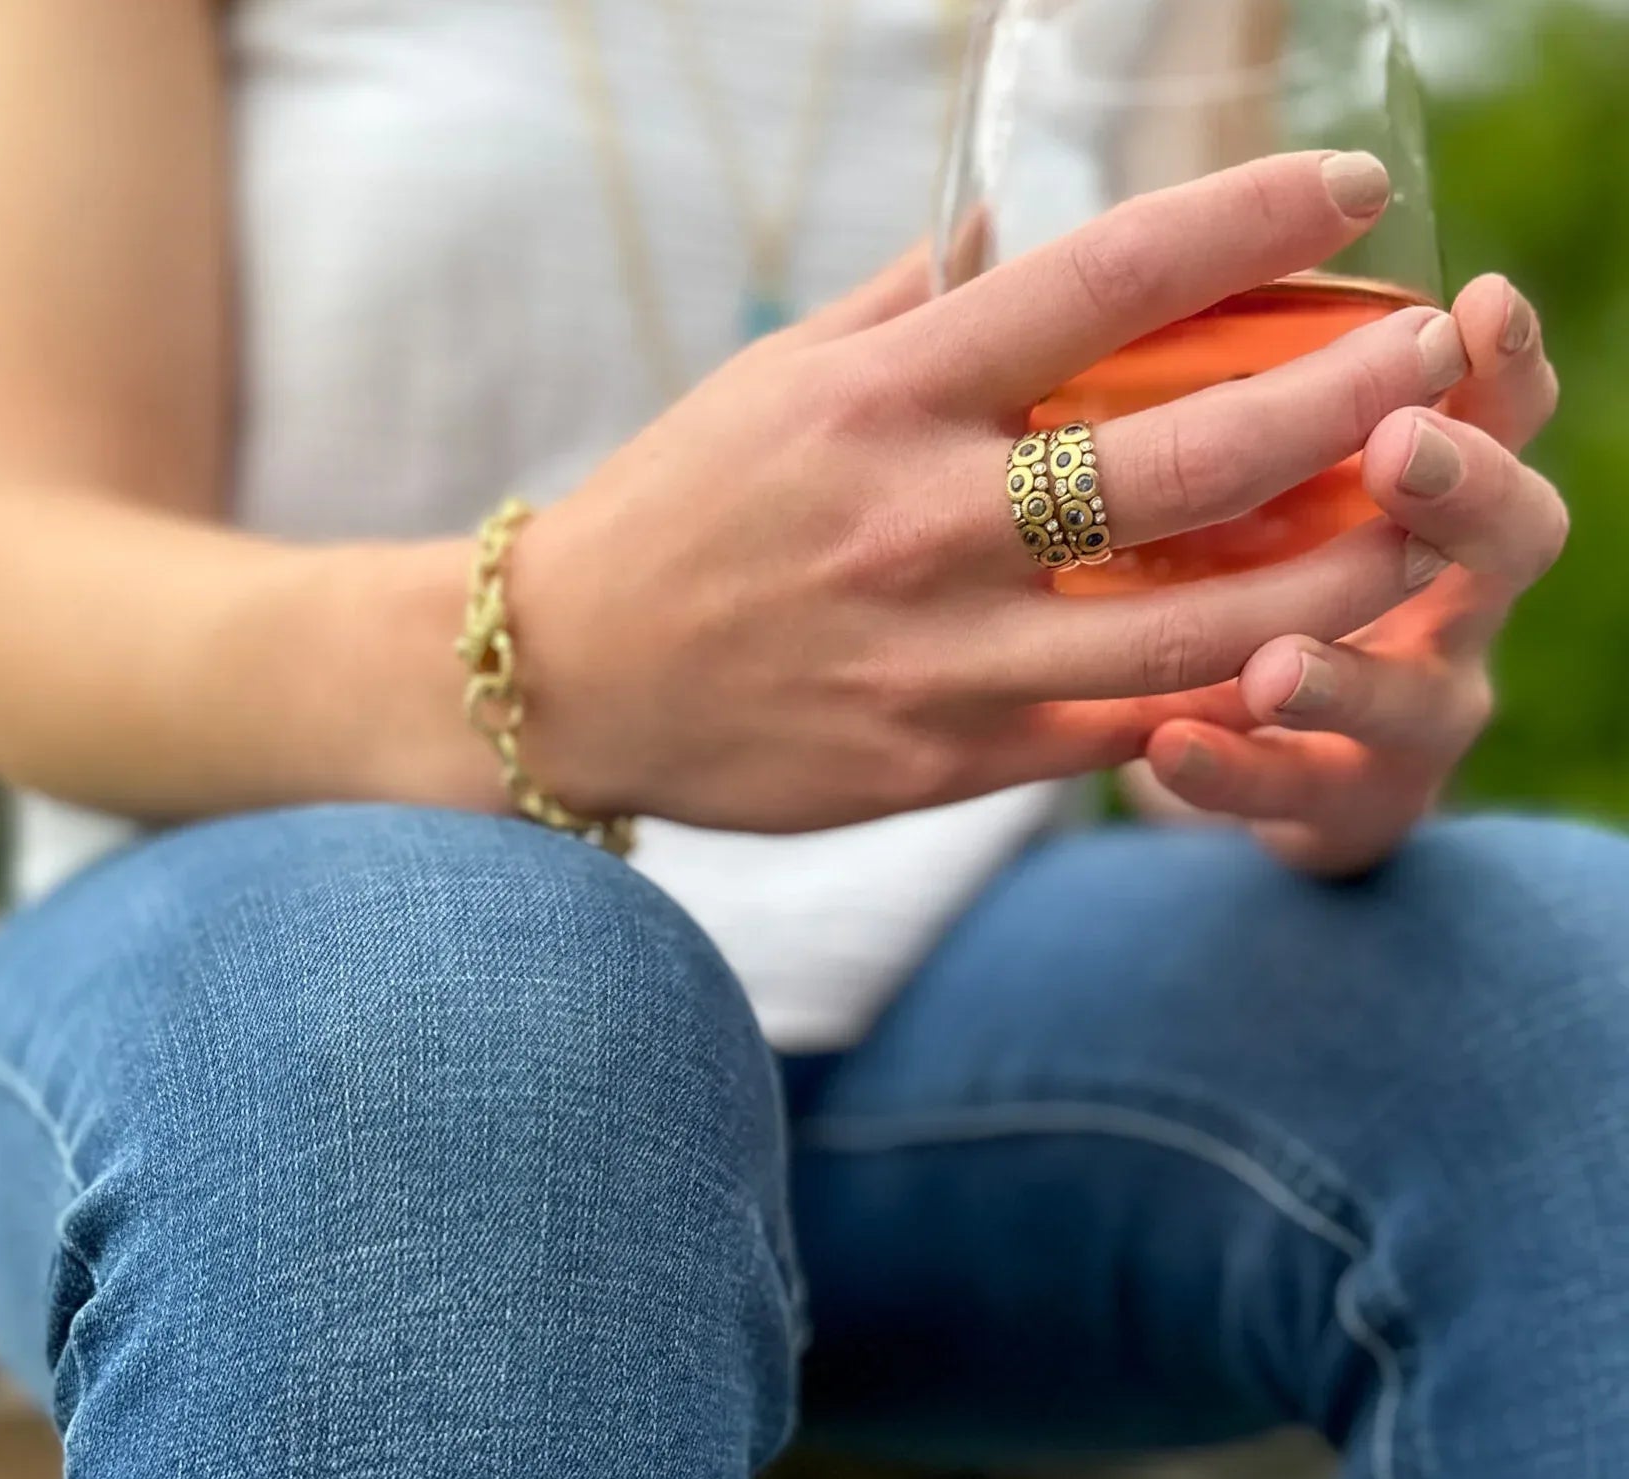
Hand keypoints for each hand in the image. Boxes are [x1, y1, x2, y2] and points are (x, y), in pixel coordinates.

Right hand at [514, 151, 1458, 833]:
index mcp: (881, 395)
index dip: (1249, 218)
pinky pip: (1108, 732)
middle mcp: (918, 520)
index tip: (1352, 189)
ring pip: (1181, 628)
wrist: (566, 675)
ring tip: (1414, 530)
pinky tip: (1283, 661)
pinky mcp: (932, 763)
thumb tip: (1005, 220)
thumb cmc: (677, 509)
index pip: (1102, 278)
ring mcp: (931, 655)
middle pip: (1185, 457)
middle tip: (1438, 360)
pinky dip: (1208, 697)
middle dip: (1345, 402)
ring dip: (1328, 576)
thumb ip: (902, 300)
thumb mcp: (775, 378)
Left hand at [1137, 273, 1566, 874]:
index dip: (1499, 359)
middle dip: (1458, 489)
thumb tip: (1003, 227)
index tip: (1476, 304)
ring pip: (1412, 692)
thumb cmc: (1224, 550)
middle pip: (1503, 536)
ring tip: (1276, 663)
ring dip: (1341, 669)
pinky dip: (1233, 774)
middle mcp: (1441, 588)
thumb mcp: (1216, 452)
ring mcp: (1402, 706)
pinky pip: (1296, 795)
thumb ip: (1174, 356)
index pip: (1489, 402)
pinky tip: (1164, 753)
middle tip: (1400, 446)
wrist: (1252, 740)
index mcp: (1422, 475)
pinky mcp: (1332, 799)